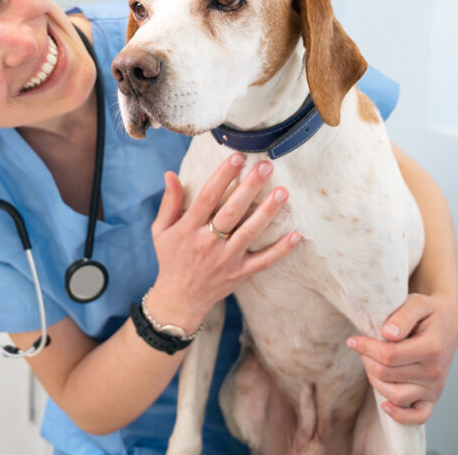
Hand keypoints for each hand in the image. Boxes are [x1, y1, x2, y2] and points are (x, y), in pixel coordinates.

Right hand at [148, 153, 301, 331]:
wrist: (179, 299)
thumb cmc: (170, 259)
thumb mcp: (161, 230)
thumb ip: (169, 202)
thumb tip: (170, 174)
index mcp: (188, 229)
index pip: (207, 197)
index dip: (223, 175)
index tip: (237, 157)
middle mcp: (207, 243)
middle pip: (232, 211)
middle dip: (249, 186)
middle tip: (265, 166)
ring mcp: (226, 259)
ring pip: (250, 232)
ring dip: (267, 212)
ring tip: (282, 191)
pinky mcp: (240, 273)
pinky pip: (263, 261)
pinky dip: (281, 250)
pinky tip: (296, 234)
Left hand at [346, 292, 457, 423]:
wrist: (447, 322)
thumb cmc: (428, 311)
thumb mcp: (417, 303)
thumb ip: (403, 316)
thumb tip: (388, 333)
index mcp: (431, 348)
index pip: (389, 355)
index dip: (365, 347)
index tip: (352, 340)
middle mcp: (435, 372)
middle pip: (386, 374)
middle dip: (366, 359)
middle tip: (361, 346)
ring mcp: (435, 387)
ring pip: (395, 395)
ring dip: (375, 380)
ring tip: (370, 362)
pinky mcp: (433, 397)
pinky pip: (418, 416)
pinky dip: (400, 416)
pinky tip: (384, 405)